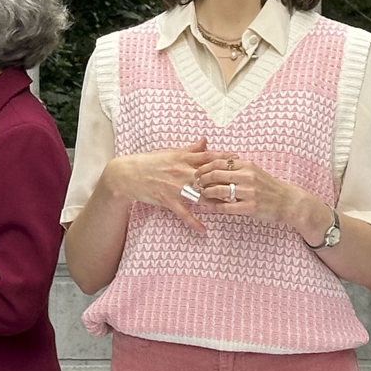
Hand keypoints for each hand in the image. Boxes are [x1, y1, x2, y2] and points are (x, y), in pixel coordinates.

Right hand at [103, 137, 235, 231]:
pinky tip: (204, 230)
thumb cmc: (150, 162)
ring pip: (200, 196)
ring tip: (232, 209)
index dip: (226, 160)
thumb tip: (205, 140)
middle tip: (243, 187)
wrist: (127, 174)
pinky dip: (194, 223)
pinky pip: (184, 213)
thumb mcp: (171, 152)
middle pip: (210, 177)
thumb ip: (190, 149)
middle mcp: (182, 171)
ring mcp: (175, 186)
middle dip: (227, 182)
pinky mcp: (167, 200)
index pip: (209, 157)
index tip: (240, 162)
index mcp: (184, 158)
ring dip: (216, 203)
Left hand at [202, 158, 327, 242]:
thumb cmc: (269, 187)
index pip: (219, 161)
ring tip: (201, 195)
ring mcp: (249, 192)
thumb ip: (238, 168)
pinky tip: (210, 207)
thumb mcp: (255, 171)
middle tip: (195, 184)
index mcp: (247, 165)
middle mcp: (247, 176)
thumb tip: (216, 166)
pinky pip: (226, 207)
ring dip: (206, 193)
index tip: (197, 172)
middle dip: (201, 179)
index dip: (204, 167)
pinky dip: (215, 206)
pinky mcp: (250, 207)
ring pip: (218, 190)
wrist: (288, 202)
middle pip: (215, 174)